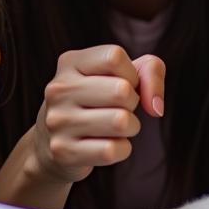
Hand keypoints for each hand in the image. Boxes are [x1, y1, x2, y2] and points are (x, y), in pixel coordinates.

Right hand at [33, 45, 165, 183]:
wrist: (53, 143)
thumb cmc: (98, 101)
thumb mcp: (122, 74)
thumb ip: (150, 71)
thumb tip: (155, 106)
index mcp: (70, 62)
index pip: (115, 57)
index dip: (132, 74)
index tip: (125, 84)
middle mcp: (59, 89)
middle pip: (122, 91)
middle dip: (133, 103)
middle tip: (120, 108)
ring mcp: (58, 120)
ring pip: (120, 122)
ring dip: (131, 127)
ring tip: (116, 126)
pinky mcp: (63, 151)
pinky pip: (112, 150)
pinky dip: (121, 149)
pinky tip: (107, 145)